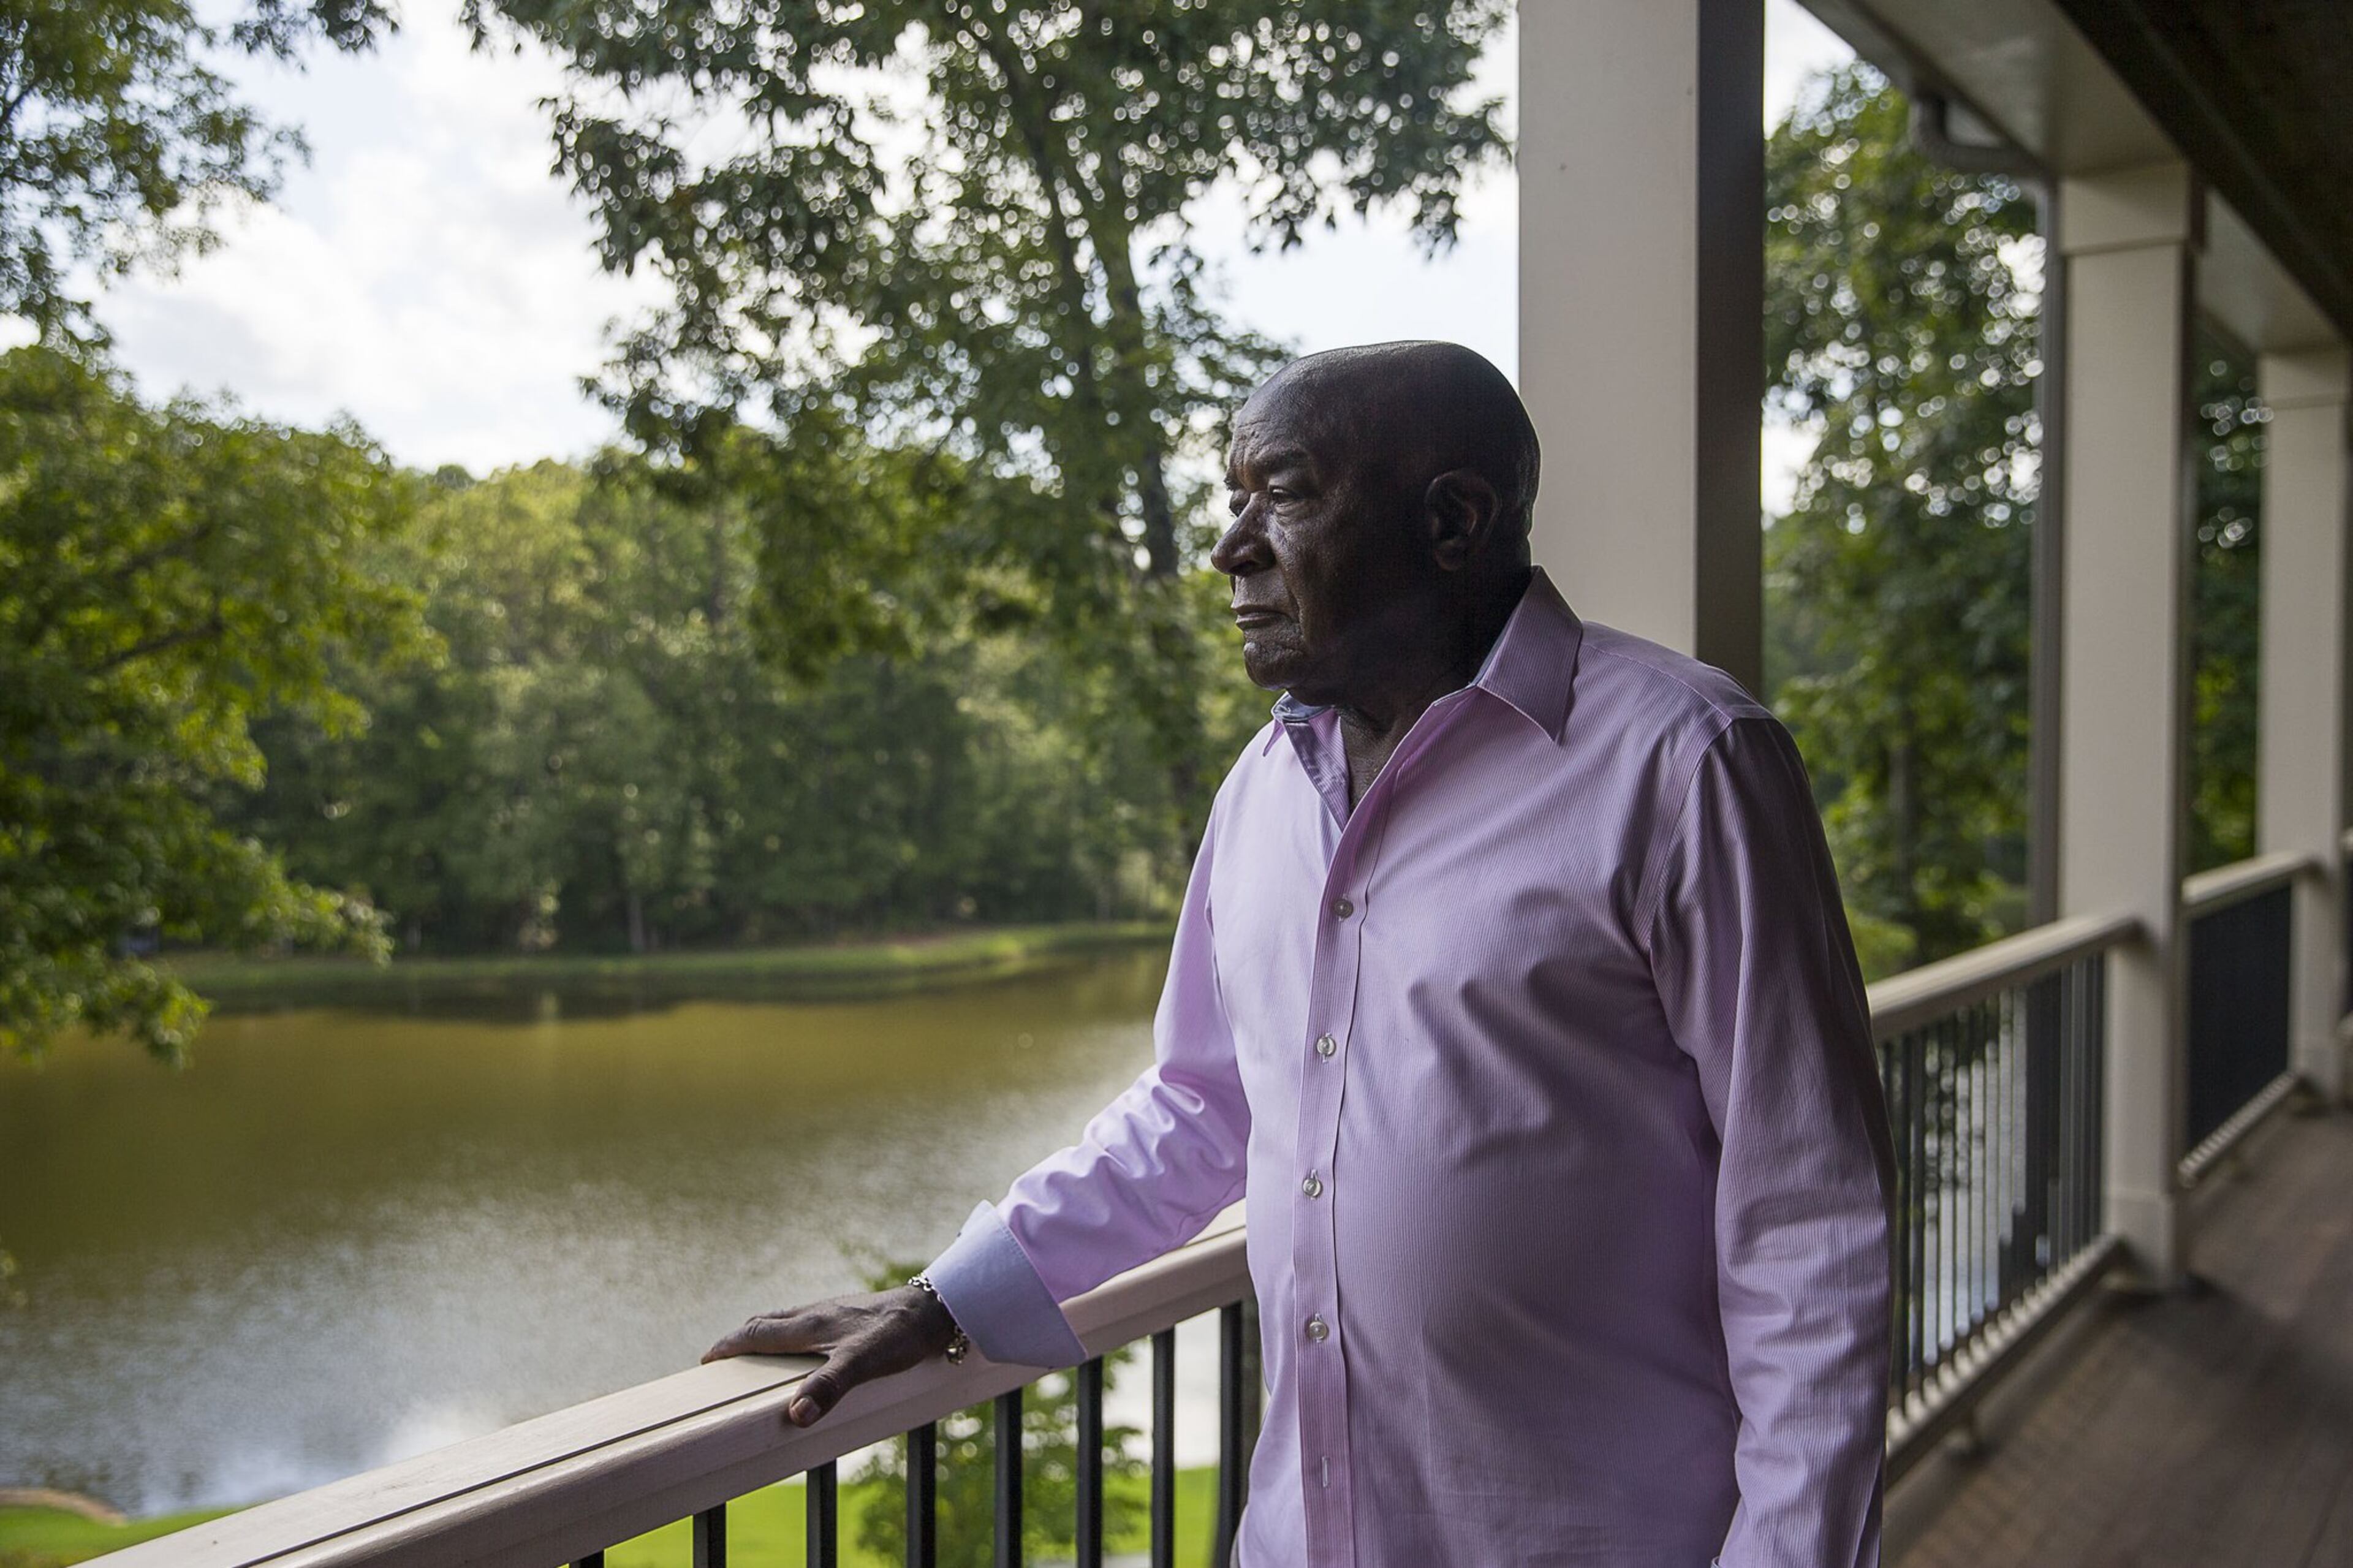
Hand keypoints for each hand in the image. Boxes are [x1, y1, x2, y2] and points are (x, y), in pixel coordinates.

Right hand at [703, 1285, 958, 1426]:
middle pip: (768, 1322)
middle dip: (741, 1338)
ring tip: (758, 1350)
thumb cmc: (899, 1335)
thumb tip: (795, 1416)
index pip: (757, 1333)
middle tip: (723, 1356)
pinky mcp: (852, 1314)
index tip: (707, 1359)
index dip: (730, 1345)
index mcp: (810, 1325)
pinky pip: (809, 1322)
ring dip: (766, 1333)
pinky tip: (808, 1346)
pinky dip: (791, 1333)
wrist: (936, 1308)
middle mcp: (817, 1313)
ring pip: (788, 1319)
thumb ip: (829, 1388)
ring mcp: (835, 1311)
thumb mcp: (863, 1365)